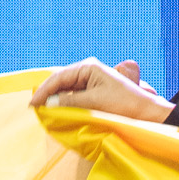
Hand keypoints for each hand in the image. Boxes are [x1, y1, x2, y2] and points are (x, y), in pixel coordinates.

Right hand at [32, 57, 171, 123]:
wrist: (146, 112)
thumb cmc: (124, 104)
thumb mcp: (95, 102)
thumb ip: (70, 101)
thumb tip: (48, 103)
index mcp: (88, 67)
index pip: (59, 77)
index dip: (43, 91)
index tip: (32, 105)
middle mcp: (88, 69)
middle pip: (60, 81)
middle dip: (46, 94)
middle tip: (32, 108)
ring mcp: (92, 79)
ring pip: (66, 88)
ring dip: (54, 99)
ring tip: (41, 110)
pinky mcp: (95, 90)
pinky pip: (74, 95)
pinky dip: (64, 102)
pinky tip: (57, 110)